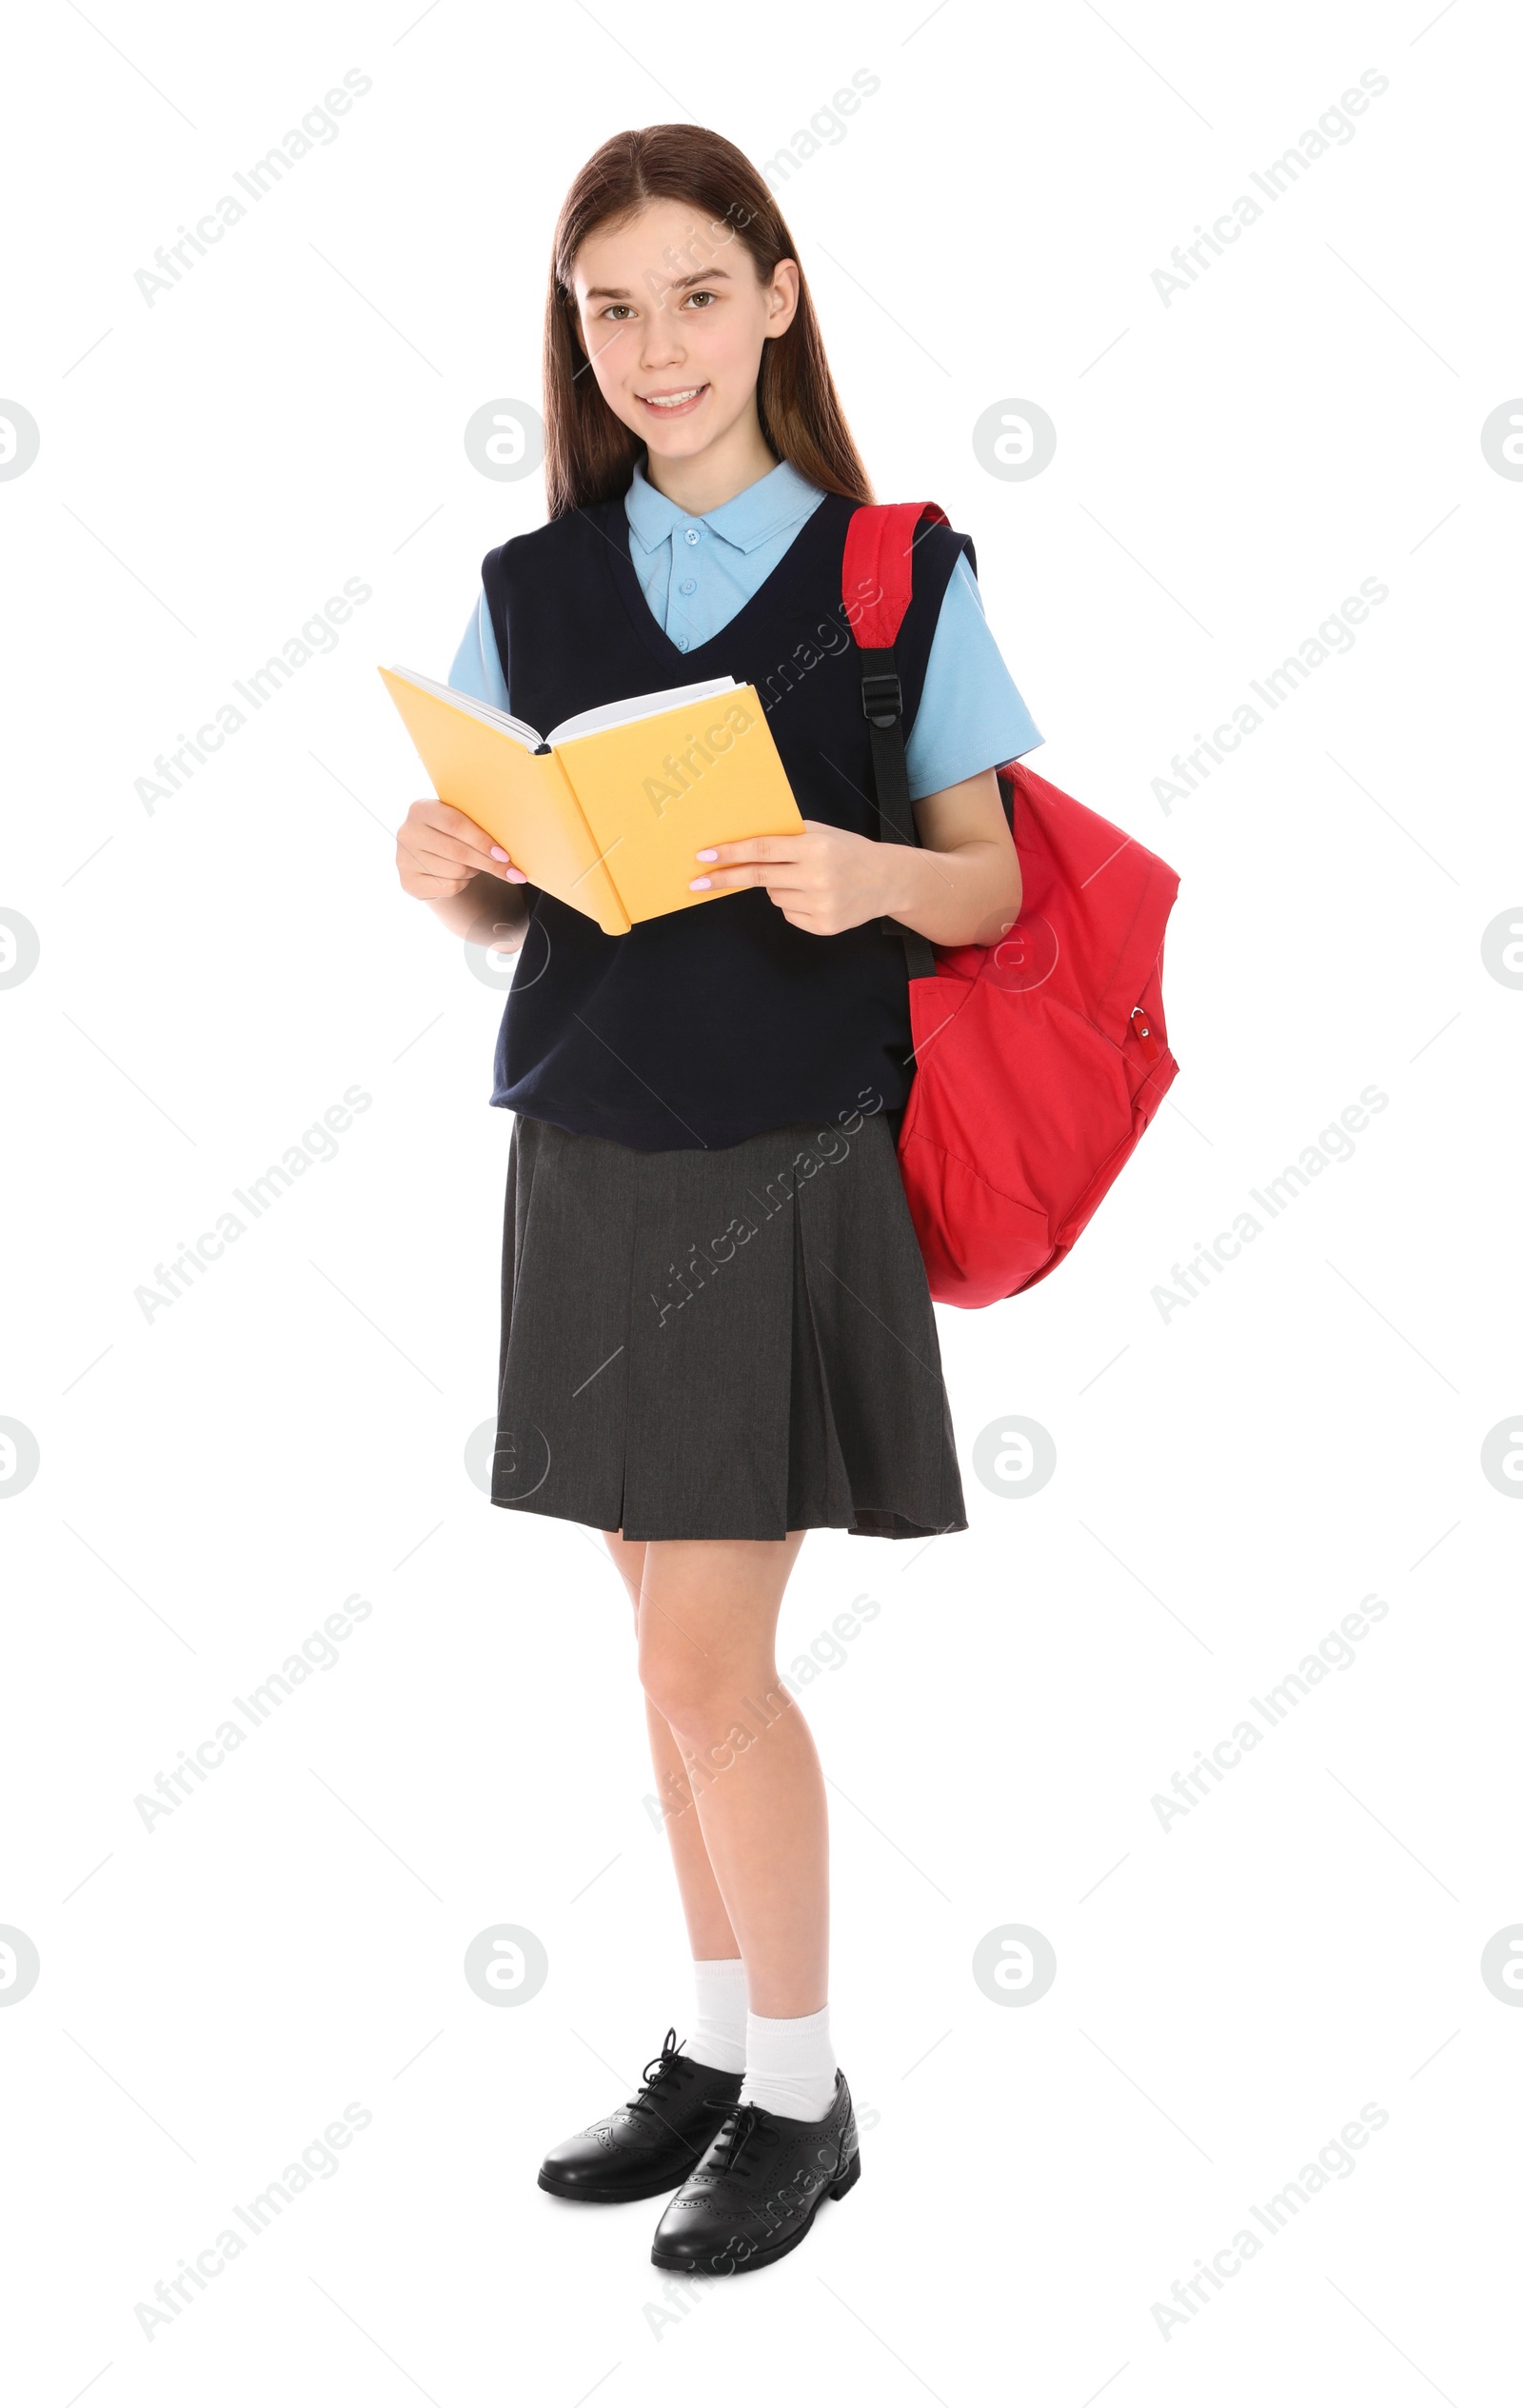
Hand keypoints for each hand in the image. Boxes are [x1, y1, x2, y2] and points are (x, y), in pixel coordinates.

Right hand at [395, 798, 527, 901]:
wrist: (425, 856)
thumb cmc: (450, 834)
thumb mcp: (457, 821)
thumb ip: (476, 825)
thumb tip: (510, 850)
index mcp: (421, 809)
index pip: (456, 824)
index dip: (482, 841)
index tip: (505, 855)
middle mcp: (407, 833)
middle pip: (458, 852)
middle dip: (489, 863)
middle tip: (512, 872)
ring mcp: (404, 859)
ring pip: (456, 871)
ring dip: (474, 872)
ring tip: (474, 865)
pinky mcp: (408, 882)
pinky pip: (449, 887)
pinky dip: (462, 884)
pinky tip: (458, 875)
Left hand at [689, 819, 905, 934]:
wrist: (888, 881)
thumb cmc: (849, 851)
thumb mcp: (822, 832)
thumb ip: (787, 834)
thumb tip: (741, 838)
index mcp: (816, 848)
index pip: (762, 850)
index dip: (730, 853)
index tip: (704, 856)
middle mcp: (817, 877)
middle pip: (758, 877)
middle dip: (725, 878)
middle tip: (698, 882)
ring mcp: (820, 905)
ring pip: (773, 896)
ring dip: (777, 886)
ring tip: (806, 879)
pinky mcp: (823, 926)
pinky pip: (788, 913)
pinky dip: (792, 904)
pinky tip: (814, 896)